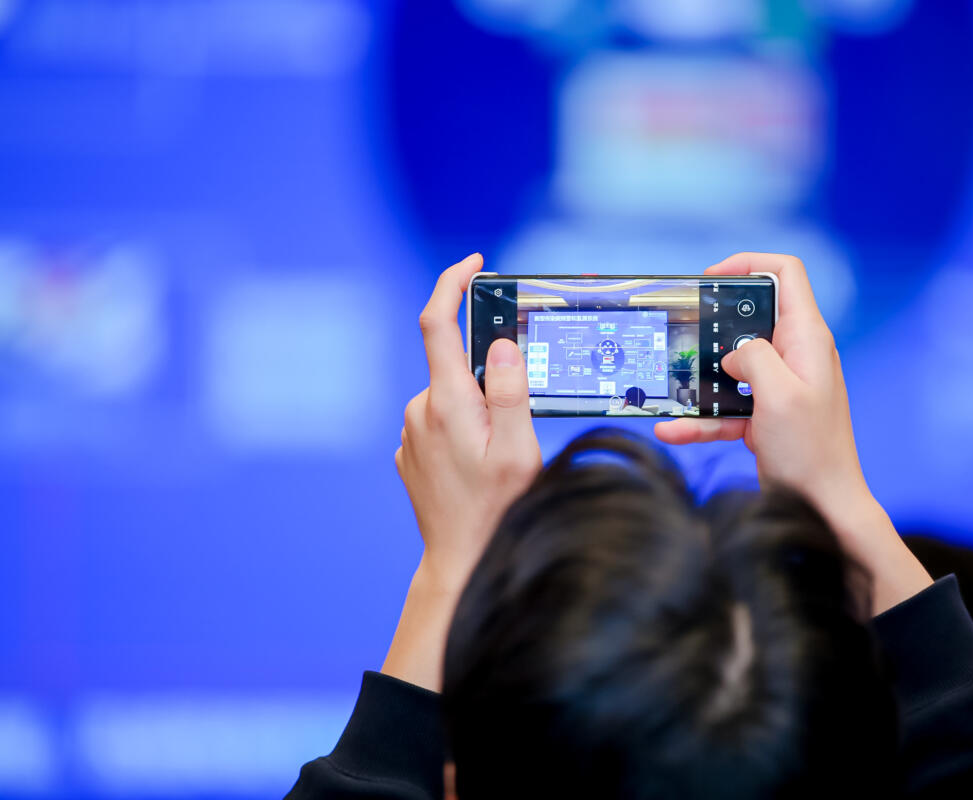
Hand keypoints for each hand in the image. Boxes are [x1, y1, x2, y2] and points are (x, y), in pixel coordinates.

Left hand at [384, 253, 541, 688]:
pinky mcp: (411, 451)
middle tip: (518, 422)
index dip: (453, 283)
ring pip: (452, 396)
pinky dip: (466, 428)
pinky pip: (442, 421)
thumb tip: (503, 344)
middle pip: (457, 365)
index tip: (475, 264)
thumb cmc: (497, 508)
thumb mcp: (518, 449)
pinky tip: (479, 468)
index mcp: (447, 401)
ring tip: (500, 458)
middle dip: (491, 378)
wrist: (460, 561)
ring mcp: (411, 432)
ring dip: (480, 410)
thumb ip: (511, 391)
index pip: (438, 323)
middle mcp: (420, 409)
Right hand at [655, 253, 929, 613]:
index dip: (748, 264)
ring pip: (732, 368)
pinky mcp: (766, 415)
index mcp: (808, 339)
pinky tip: (672, 429)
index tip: (711, 278)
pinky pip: (727, 408)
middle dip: (713, 326)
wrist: (824, 508)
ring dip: (701, 379)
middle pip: (750, 319)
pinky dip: (702, 418)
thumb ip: (753, 356)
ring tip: (670, 389)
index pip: (786, 274)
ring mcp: (781, 386)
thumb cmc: (811, 452)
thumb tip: (734, 353)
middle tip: (684, 332)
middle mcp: (797, 356)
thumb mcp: (778, 394)